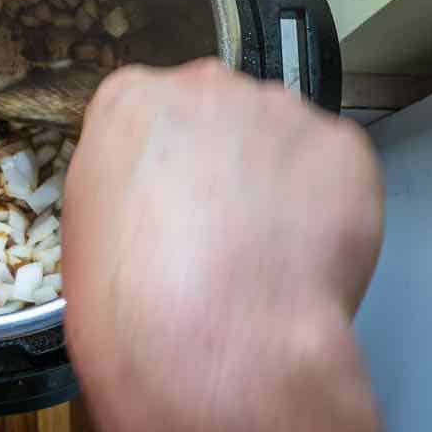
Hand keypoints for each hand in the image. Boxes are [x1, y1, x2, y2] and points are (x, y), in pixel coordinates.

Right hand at [62, 60, 388, 431]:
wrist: (213, 344)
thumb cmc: (130, 307)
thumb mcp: (89, 235)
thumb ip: (130, 192)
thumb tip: (162, 206)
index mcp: (129, 101)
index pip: (152, 116)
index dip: (169, 170)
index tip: (178, 210)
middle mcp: (204, 87)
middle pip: (222, 116)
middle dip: (228, 165)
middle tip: (227, 238)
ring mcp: (279, 111)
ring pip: (284, 141)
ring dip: (282, 186)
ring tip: (273, 260)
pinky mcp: (342, 147)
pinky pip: (338, 172)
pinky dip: (333, 210)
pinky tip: (308, 261)